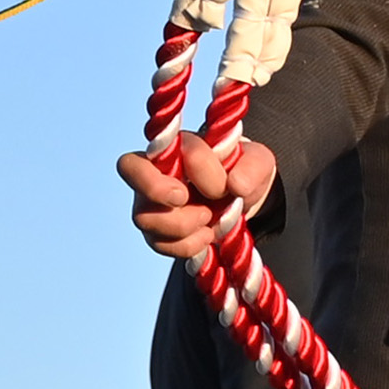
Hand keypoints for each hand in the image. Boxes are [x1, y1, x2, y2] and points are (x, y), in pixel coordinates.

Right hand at [118, 135, 274, 261]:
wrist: (239, 199)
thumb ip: (253, 166)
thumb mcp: (259, 161)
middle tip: (183, 198)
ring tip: (208, 220)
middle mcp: (156, 167)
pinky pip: (158, 243)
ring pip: (143, 216)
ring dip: (182, 226)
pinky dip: (187, 245)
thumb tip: (235, 185)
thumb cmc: (242, 170)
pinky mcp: (154, 230)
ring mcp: (149, 200)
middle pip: (128, 167)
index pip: (174, 145)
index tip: (225, 187)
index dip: (200, 170)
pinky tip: (205, 235)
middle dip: (155, 187)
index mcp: (181, 142)